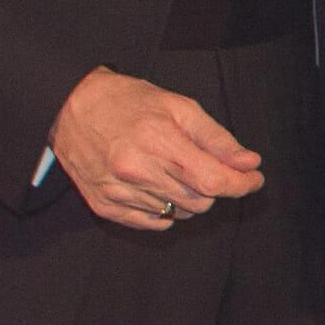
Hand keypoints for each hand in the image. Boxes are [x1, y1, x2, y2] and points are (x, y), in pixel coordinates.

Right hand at [51, 68, 262, 230]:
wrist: (70, 107)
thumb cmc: (128, 102)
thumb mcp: (179, 107)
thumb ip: (216, 138)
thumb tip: (249, 163)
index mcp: (158, 141)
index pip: (214, 181)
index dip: (242, 184)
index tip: (254, 178)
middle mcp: (136, 171)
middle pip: (200, 201)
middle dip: (212, 187)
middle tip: (204, 165)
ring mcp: (118, 192)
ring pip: (180, 213)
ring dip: (188, 197)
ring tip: (173, 170)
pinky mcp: (105, 206)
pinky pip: (153, 223)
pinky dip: (165, 210)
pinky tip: (157, 186)